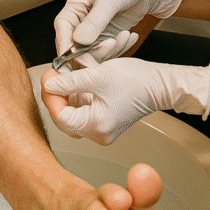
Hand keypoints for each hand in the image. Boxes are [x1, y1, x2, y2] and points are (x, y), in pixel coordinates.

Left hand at [41, 57, 209, 143]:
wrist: (161, 84)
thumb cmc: (135, 80)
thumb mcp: (97, 76)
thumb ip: (70, 82)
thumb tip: (49, 84)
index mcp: (96, 127)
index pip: (61, 117)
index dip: (51, 96)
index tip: (48, 76)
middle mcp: (99, 134)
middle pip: (66, 118)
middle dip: (58, 95)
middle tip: (54, 75)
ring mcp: (104, 129)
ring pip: (76, 113)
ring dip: (69, 93)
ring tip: (67, 74)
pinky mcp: (108, 121)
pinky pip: (87, 110)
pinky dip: (81, 95)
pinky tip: (81, 80)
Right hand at [54, 0, 185, 55]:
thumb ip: (95, 20)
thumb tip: (78, 40)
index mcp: (76, 2)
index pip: (62, 26)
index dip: (65, 44)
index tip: (74, 59)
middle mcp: (81, 17)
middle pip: (74, 44)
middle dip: (90, 51)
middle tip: (110, 48)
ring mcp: (94, 29)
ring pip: (92, 52)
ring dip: (109, 50)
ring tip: (125, 36)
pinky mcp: (108, 36)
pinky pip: (107, 52)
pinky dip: (119, 49)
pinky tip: (131, 37)